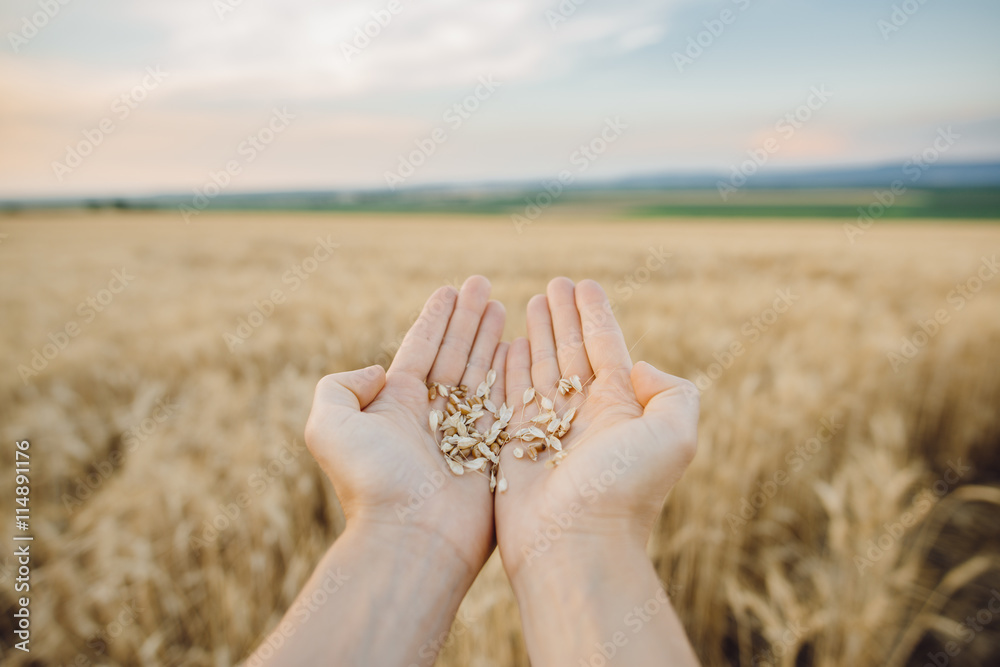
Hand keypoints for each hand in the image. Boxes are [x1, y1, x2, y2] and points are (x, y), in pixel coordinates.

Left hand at [304, 275, 506, 574]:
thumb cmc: (370, 481)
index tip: (451, 290)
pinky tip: (522, 346)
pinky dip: (514, 374)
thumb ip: (340, 386)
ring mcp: (466, 436)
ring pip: (482, 375)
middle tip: (483, 285)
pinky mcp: (494, 454)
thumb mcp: (328, 424)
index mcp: (397, 406)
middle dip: (468, 320)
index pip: (420, 349)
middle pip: (454, 355)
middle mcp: (431, 418)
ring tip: (503, 304)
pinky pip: (507, 405)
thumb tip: (377, 371)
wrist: (410, 538)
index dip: (436, 318)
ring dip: (491, 338)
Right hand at [495, 277, 699, 577]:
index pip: (606, 348)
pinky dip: (508, 367)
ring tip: (530, 301)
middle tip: (554, 284)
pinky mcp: (514, 444)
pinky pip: (510, 394)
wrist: (574, 545)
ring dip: (538, 334)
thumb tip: (641, 369)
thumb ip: (672, 392)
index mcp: (620, 408)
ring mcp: (548, 429)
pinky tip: (508, 343)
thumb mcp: (674, 436)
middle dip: (564, 317)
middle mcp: (585, 415)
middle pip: (572, 352)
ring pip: (541, 368)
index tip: (584, 285)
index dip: (595, 315)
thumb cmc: (624, 490)